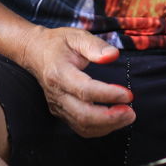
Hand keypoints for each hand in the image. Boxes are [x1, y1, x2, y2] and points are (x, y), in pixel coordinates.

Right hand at [18, 26, 134, 137]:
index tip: (128, 95)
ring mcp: (57, 105)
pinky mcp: (61, 112)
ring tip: (127, 116)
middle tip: (131, 112)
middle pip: (83, 115)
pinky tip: (114, 120)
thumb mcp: (76, 36)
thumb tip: (113, 55)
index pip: (85, 90)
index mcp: (59, 73)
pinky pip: (80, 127)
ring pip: (82, 125)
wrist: (35, 52)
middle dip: (110, 118)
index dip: (108, 95)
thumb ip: (95, 46)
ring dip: (108, 126)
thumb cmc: (58, 43)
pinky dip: (100, 128)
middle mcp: (57, 93)